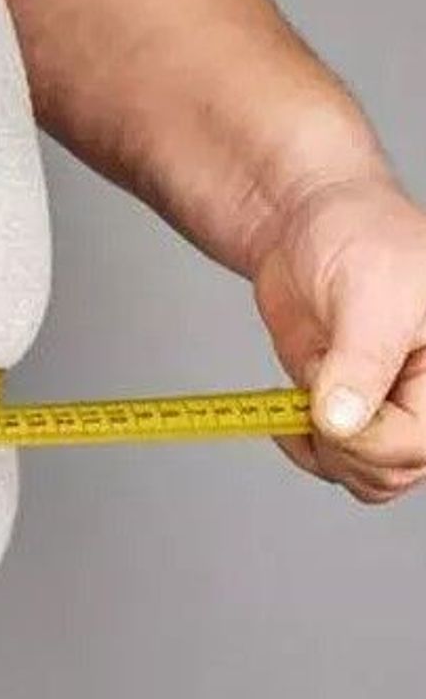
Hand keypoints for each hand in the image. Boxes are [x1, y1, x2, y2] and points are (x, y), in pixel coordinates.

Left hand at [254, 177, 425, 502]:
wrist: (309, 225)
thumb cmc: (359, 237)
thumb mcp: (369, 297)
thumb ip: (359, 362)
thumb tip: (343, 421)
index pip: (417, 443)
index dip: (362, 437)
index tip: (324, 407)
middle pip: (394, 470)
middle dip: (340, 446)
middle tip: (312, 395)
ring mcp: (396, 407)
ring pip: (368, 477)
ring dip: (322, 451)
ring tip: (302, 396)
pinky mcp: (357, 410)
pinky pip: (340, 461)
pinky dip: (307, 448)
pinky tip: (289, 411)